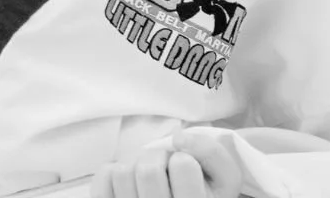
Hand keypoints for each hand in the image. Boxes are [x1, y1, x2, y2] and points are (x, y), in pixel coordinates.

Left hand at [90, 132, 244, 197]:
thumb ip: (211, 151)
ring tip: (149, 176)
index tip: (185, 168)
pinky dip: (115, 172)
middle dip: (157, 158)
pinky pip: (105, 176)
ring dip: (136, 165)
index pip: (182, 165)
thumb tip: (178, 138)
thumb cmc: (206, 191)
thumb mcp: (224, 176)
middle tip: (165, 169)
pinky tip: (132, 183)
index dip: (184, 159)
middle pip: (148, 169)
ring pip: (123, 172)